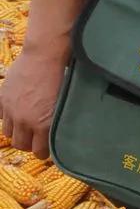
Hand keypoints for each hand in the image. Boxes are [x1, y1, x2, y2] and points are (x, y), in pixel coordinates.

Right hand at [0, 43, 66, 159]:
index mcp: (42, 124)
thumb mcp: (65, 104)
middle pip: (20, 145)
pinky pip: (0, 116)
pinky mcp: (2, 99)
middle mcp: (24, 120)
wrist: (44, 56)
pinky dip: (6, 117)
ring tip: (25, 126)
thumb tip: (59, 133)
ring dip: (17, 132)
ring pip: (8, 132)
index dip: (43, 152)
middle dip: (29, 144)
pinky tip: (16, 112)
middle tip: (36, 139)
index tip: (46, 149)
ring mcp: (10, 110)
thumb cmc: (62, 77)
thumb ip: (58, 121)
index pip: (38, 151)